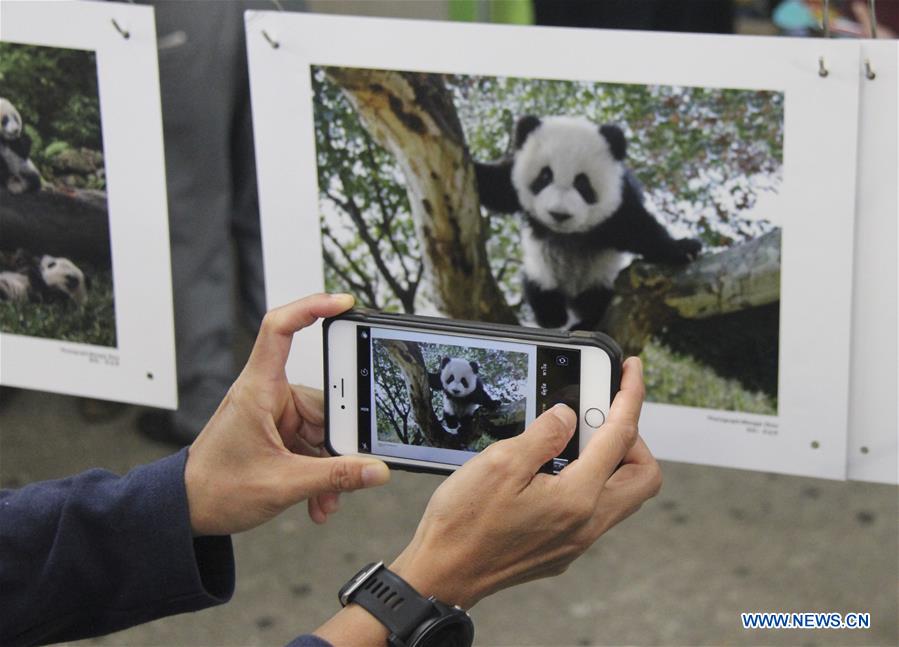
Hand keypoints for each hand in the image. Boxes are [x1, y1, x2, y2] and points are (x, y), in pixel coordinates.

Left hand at [184, 293, 389, 535]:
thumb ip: (335, 477)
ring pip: (322, 428)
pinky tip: (320, 496)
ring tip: (327, 495)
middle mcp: (267, 395)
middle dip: (339, 441)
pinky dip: (320, 469)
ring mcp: (274, 414)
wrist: (186, 510)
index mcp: (258, 390)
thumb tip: (375, 470)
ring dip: (330, 464)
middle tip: (348, 468)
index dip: (311, 308)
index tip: (343, 303)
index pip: (280, 330)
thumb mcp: (283, 484)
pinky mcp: (278, 433)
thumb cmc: (214, 487)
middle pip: (324, 398)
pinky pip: (313, 443)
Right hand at [391, 356, 659, 607]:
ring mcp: (577, 541)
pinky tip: (556, 470)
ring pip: (623, 496)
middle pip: (644, 476)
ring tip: (578, 439)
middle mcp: (587, 524)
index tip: (632, 369)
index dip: (631, 396)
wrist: (443, 575)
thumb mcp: (499, 463)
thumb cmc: (464, 524)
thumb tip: (568, 416)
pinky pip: (596, 511)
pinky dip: (591, 483)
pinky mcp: (563, 550)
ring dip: (613, 463)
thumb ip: (543, 435)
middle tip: (604, 416)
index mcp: (577, 498)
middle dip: (634, 439)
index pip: (621, 436)